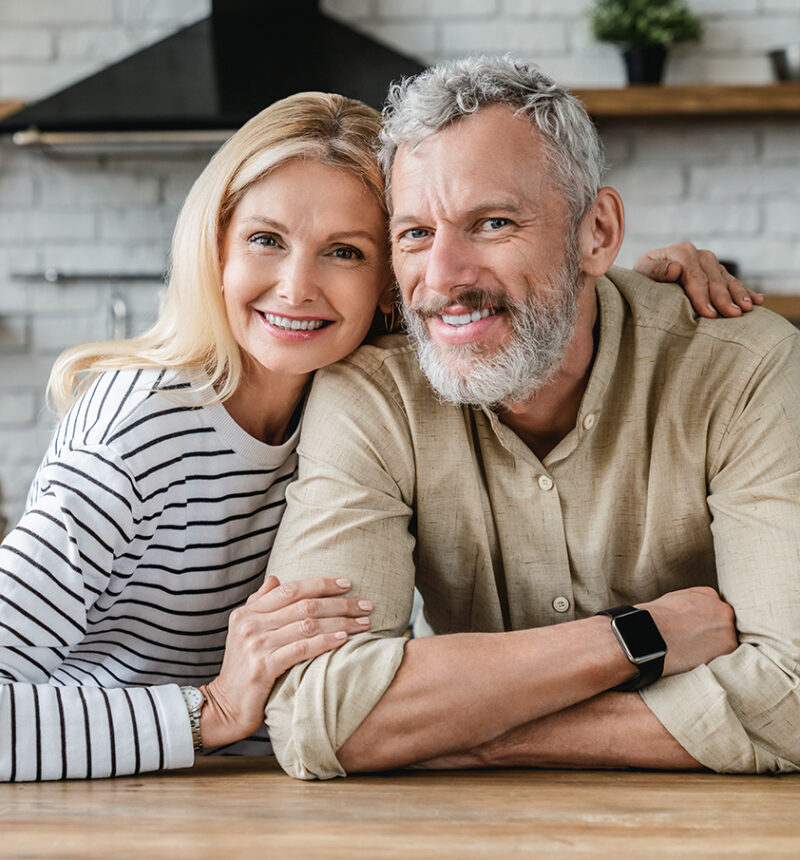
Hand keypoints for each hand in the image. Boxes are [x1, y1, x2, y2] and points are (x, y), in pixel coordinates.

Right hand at [198, 575, 371, 748]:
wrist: (225, 707)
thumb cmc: (242, 668)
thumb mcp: (244, 631)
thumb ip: (259, 603)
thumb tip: (276, 578)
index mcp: (247, 612)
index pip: (291, 589)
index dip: (321, 584)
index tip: (347, 583)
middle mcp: (250, 624)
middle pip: (304, 605)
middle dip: (339, 603)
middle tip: (365, 604)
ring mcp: (256, 645)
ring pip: (307, 625)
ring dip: (341, 622)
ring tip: (363, 623)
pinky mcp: (263, 667)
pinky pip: (302, 648)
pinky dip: (326, 641)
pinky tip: (345, 638)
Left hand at [634, 242, 762, 318]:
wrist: (646, 275)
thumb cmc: (642, 278)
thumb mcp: (642, 273)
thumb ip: (656, 270)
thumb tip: (675, 269)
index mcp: (681, 252)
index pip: (695, 276)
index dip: (703, 295)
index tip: (709, 314)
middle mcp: (699, 255)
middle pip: (714, 278)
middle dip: (724, 298)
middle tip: (734, 315)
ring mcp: (710, 263)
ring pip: (727, 280)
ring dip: (739, 294)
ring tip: (748, 309)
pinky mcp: (717, 272)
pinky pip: (733, 282)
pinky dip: (746, 292)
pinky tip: (758, 301)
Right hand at [640, 586, 737, 676]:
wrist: (649, 634)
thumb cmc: (654, 619)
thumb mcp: (673, 600)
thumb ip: (690, 604)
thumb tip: (692, 615)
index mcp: (708, 594)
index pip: (715, 611)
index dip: (705, 624)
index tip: (695, 632)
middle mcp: (722, 608)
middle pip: (724, 625)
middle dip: (713, 635)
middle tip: (695, 645)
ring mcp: (727, 627)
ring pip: (727, 642)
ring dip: (715, 649)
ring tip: (694, 654)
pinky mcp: (728, 646)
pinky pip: (727, 657)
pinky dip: (715, 661)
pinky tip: (697, 660)